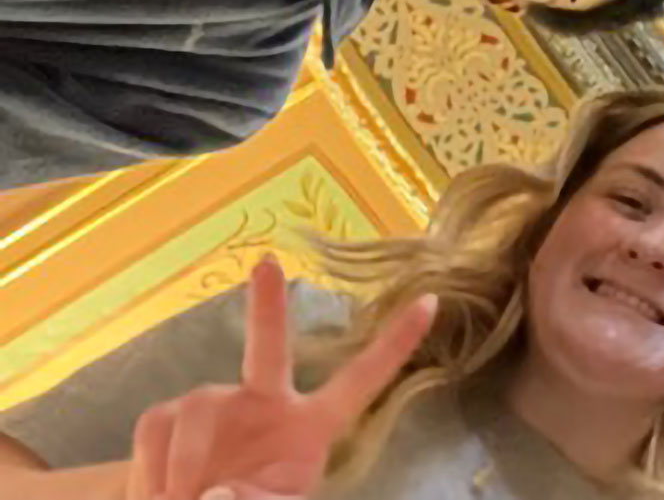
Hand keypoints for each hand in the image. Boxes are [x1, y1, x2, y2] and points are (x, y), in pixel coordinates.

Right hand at [124, 257, 435, 499]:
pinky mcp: (168, 414)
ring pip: (198, 411)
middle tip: (267, 265)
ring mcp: (216, 403)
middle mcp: (266, 402)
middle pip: (269, 348)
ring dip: (184, 465)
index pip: (360, 381)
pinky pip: (157, 430)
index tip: (433, 302)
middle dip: (267, 306)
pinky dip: (153, 471)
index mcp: (311, 426)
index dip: (394, 345)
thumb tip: (216, 496)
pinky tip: (158, 494)